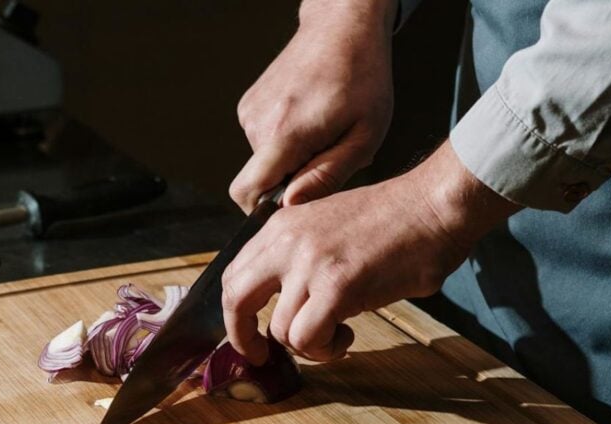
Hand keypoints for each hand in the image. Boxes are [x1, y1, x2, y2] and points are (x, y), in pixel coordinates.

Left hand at [222, 141, 521, 363]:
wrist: (435, 205)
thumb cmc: (394, 220)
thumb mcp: (327, 226)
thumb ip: (298, 256)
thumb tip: (282, 299)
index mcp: (281, 226)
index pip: (234, 274)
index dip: (235, 312)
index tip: (249, 333)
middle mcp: (286, 242)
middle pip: (236, 301)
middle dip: (242, 337)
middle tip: (262, 355)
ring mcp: (309, 264)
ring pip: (281, 331)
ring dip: (309, 345)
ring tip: (338, 333)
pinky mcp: (336, 287)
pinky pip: (308, 339)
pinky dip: (326, 349)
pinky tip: (347, 335)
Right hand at [229, 0, 396, 211]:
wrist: (342, 26)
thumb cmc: (363, 78)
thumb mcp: (364, 136)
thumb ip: (327, 176)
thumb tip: (290, 205)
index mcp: (286, 133)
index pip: (247, 192)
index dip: (263, 211)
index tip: (293, 204)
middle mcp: (258, 122)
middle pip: (259, 180)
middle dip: (289, 181)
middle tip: (326, 157)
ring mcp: (249, 111)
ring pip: (263, 162)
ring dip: (291, 159)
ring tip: (322, 133)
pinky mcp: (249, 104)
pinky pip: (262, 141)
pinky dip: (285, 141)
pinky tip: (310, 119)